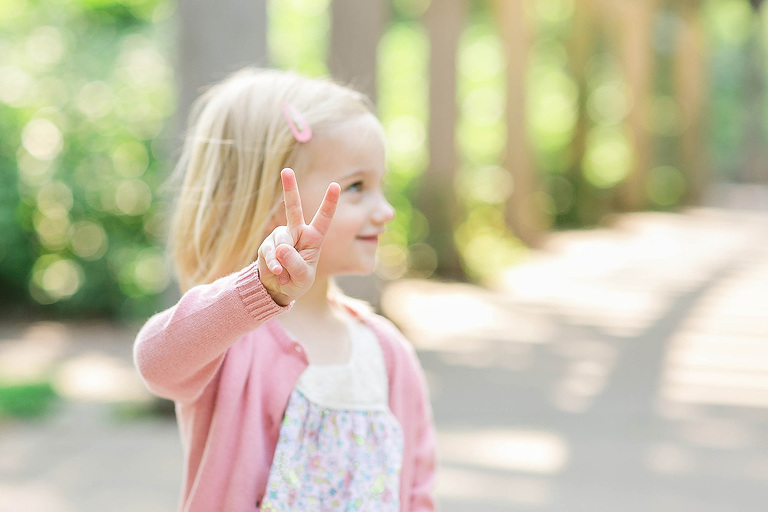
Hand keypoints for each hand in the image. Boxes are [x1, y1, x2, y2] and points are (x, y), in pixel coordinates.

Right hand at [257, 168, 339, 305]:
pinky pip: (269, 253)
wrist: (277, 289)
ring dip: (283, 263)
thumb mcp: (303, 277)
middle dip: (289, 189)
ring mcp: (280, 237)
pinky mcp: (267, 246)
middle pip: (293, 209)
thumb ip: (295, 263)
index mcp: (313, 238)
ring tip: (285, 275)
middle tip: (286, 170)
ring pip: (280, 243)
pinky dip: (273, 266)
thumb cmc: (298, 281)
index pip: (323, 218)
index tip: (335, 185)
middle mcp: (297, 232)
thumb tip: (281, 248)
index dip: (329, 203)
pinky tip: (277, 274)